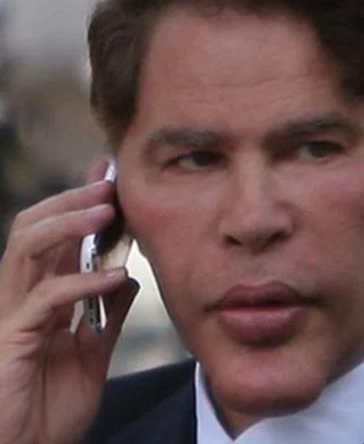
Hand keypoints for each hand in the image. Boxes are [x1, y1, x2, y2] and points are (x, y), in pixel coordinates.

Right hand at [0, 160, 138, 443]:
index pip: (56, 237)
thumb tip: (127, 277)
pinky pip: (46, 298)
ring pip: (28, 247)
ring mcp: (12, 315)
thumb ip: (108, 315)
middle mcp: (21, 298)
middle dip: (70, 199)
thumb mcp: (92, 353)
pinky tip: (115, 276)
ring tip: (106, 209)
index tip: (108, 177)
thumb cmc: (51, 409)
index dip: (78, 203)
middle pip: (34, 227)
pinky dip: (82, 282)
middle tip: (107, 182)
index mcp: (41, 298)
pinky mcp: (12, 339)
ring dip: (69, 222)